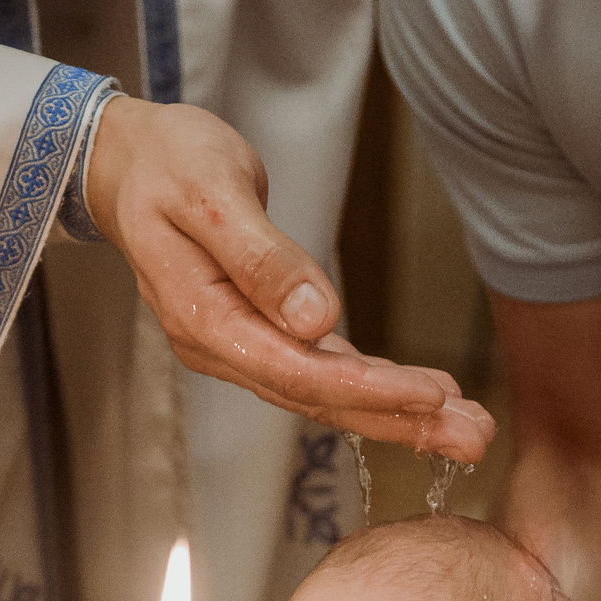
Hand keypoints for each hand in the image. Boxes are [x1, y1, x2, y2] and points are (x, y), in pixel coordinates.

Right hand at [84, 97, 495, 461]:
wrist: (127, 162)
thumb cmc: (166, 164)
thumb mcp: (210, 193)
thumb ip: (261, 258)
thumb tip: (317, 318)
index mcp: (202, 320)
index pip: (294, 372)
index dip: (365, 390)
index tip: (430, 397)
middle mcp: (220, 347)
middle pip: (317, 399)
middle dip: (399, 422)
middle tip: (473, 438)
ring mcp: (238, 345)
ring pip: (324, 393)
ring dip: (396, 415)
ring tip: (466, 428)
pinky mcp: (258, 333)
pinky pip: (320, 371)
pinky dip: (371, 387)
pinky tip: (421, 399)